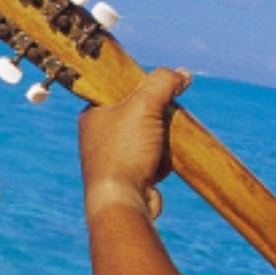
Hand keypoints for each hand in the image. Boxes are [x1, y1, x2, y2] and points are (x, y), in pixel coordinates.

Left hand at [80, 67, 190, 220]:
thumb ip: (163, 82)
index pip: (121, 88)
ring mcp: (114, 156)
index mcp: (93, 113)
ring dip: (162, 142)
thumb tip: (182, 74)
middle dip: (158, 119)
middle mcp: (99, 134)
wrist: (122, 201)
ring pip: (150, 136)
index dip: (144, 89)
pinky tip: (158, 168)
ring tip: (158, 149)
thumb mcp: (145, 105)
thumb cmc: (125, 151)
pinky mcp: (130, 174)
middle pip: (141, 113)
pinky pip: (153, 159)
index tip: (157, 94)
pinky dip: (161, 162)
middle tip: (161, 123)